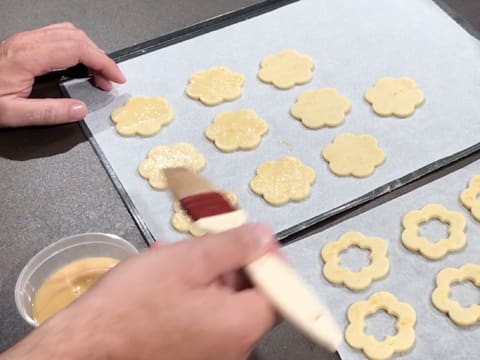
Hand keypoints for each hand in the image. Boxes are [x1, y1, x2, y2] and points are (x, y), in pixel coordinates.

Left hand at [0, 22, 125, 126]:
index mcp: (29, 56)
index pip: (78, 49)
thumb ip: (48, 113)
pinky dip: (77, 47)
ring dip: (90, 51)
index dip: (103, 62)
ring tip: (98, 73)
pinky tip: (78, 63)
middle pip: (77, 38)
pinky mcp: (24, 43)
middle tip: (111, 81)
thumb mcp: (12, 114)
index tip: (117, 78)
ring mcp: (26, 39)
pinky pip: (58, 35)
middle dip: (101, 58)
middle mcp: (29, 42)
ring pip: (69, 33)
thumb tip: (80, 110)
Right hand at [2, 224, 276, 359]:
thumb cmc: (133, 302)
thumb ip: (234, 246)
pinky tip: (169, 279)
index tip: (252, 239)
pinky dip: (194, 296)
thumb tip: (265, 235)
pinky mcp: (190, 356)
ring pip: (223, 306)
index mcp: (240, 326)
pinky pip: (204, 320)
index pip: (278, 291)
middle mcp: (233, 348)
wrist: (85, 345)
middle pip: (249, 298)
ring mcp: (211, 356)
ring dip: (208, 277)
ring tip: (178, 257)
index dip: (269, 261)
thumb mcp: (188, 261)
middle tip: (207, 244)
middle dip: (231, 265)